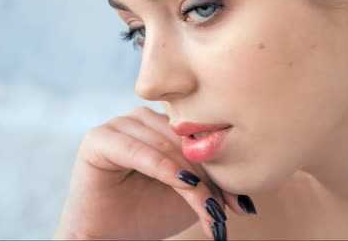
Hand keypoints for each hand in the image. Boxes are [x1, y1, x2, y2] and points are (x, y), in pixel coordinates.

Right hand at [53, 106, 254, 239]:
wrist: (110, 237)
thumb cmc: (149, 213)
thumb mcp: (191, 195)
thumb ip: (213, 183)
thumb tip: (248, 197)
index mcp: (162, 123)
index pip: (198, 134)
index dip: (219, 163)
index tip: (238, 201)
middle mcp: (140, 118)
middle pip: (184, 139)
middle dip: (207, 174)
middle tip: (222, 206)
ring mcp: (118, 124)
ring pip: (166, 145)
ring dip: (189, 176)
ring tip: (206, 205)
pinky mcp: (99, 139)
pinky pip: (139, 150)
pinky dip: (163, 167)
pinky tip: (182, 183)